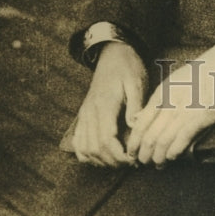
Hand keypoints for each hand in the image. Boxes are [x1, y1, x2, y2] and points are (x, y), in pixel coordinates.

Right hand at [72, 42, 148, 167]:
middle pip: (94, 148)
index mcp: (104, 104)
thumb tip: (134, 126)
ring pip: (84, 148)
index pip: (106, 139)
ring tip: (118, 161)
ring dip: (100, 161)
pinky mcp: (83, 115)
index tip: (133, 159)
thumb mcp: (136, 81)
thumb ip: (135, 104)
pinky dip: (87, 155)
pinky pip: (78, 142)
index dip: (119, 155)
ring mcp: (84, 114)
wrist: (113, 52)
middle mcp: (90, 112)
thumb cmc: (127, 66)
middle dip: (112, 161)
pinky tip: (101, 156)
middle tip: (130, 162)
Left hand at [126, 36, 214, 165]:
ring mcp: (186, 110)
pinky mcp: (203, 117)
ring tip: (157, 164)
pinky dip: (174, 152)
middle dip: (144, 154)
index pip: (141, 123)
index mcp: (163, 92)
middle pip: (150, 136)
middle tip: (142, 162)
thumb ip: (159, 101)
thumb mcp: (175, 81)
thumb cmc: (202, 72)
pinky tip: (172, 157)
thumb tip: (140, 118)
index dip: (134, 142)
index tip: (132, 152)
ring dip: (158, 157)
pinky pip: (182, 139)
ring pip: (163, 141)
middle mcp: (171, 102)